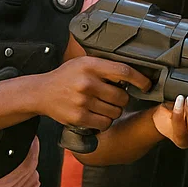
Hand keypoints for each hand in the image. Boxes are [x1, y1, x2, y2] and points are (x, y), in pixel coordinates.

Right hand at [37, 57, 151, 131]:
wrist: (40, 92)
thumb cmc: (66, 77)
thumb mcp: (84, 63)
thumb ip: (105, 66)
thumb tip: (134, 74)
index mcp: (91, 65)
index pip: (124, 71)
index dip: (140, 79)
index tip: (147, 85)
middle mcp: (87, 82)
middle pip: (122, 96)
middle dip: (122, 99)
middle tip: (114, 97)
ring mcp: (82, 101)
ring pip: (115, 111)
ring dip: (114, 111)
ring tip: (102, 105)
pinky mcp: (78, 117)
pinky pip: (105, 123)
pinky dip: (105, 122)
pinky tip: (97, 115)